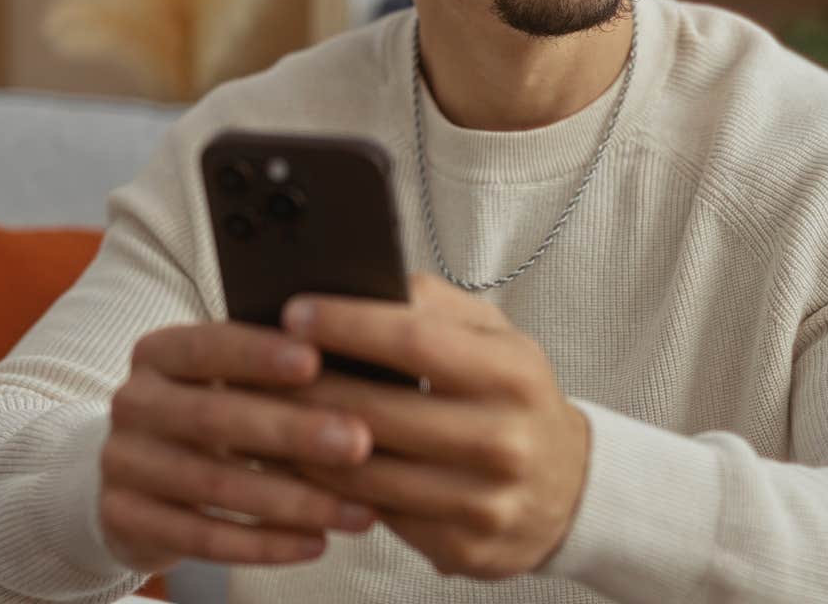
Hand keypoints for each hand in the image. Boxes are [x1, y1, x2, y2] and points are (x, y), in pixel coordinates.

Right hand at [99, 320, 380, 573]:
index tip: (317, 361)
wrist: (138, 475)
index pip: (207, 346)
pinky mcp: (124, 520)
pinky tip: (316, 544)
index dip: (259, 354)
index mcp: (158, 353)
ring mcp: (121, 464)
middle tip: (358, 443)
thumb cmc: (211, 416)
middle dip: (291, 432)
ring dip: (292, 501)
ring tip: (358, 511)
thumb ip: (271, 372)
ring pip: (213, 486)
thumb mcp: (224, 382)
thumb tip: (356, 360)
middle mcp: (132, 403)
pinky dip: (264, 544)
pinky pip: (201, 538)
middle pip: (213, 418)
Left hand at [280, 273, 589, 579]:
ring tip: (262, 415)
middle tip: (256, 366)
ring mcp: (484, 502)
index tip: (295, 312)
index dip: (348, 325)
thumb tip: (363, 277)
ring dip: (303, 446)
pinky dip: (328, 491)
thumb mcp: (496, 337)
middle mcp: (504, 440)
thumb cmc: (514, 398)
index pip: (415, 341)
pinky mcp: (462, 549)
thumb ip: (435, 303)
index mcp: (513, 374)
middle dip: (308, 388)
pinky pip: (376, 516)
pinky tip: (296, 466)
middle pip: (380, 412)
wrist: (570, 490)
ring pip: (368, 474)